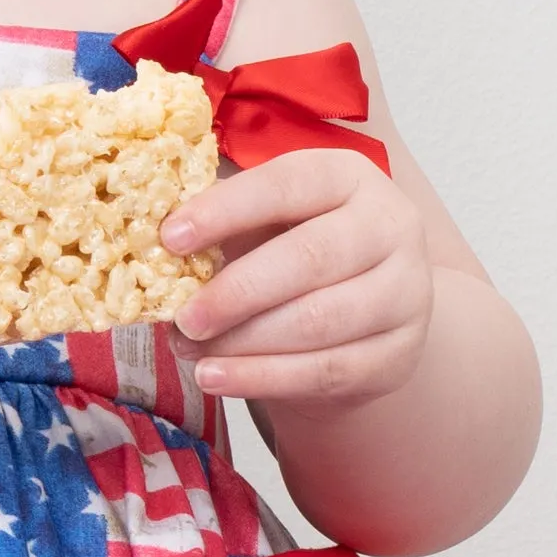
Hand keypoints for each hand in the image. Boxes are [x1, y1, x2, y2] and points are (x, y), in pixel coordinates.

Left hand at [167, 147, 435, 410]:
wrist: (360, 310)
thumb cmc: (296, 251)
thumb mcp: (267, 221)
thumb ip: (224, 223)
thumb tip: (151, 246)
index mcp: (349, 176)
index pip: (287, 185)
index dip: (226, 211)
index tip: (169, 238)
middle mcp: (390, 226)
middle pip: (310, 258)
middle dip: (237, 291)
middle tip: (182, 318)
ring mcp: (405, 292)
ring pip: (320, 322)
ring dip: (245, 342)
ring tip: (190, 351)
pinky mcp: (399, 352)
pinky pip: (328, 371)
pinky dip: (265, 379)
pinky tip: (218, 379)